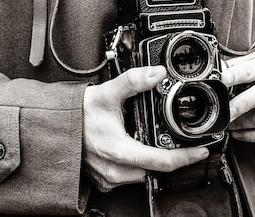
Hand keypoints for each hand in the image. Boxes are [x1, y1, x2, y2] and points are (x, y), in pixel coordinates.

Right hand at [83, 66, 208, 192]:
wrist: (54, 126)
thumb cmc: (76, 114)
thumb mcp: (106, 93)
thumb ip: (133, 81)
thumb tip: (156, 74)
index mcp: (119, 150)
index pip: (161, 161)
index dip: (185, 157)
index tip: (199, 151)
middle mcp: (114, 169)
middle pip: (154, 170)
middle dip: (166, 158)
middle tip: (173, 143)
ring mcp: (107, 177)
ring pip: (141, 176)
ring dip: (148, 162)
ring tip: (147, 144)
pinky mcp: (102, 181)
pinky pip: (126, 178)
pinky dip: (133, 167)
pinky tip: (130, 151)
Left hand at [221, 50, 254, 142]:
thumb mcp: (251, 60)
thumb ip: (233, 67)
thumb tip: (212, 75)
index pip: (249, 71)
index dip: (233, 77)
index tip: (220, 81)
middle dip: (238, 107)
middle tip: (222, 114)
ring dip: (240, 124)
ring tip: (227, 123)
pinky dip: (251, 136)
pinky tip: (238, 133)